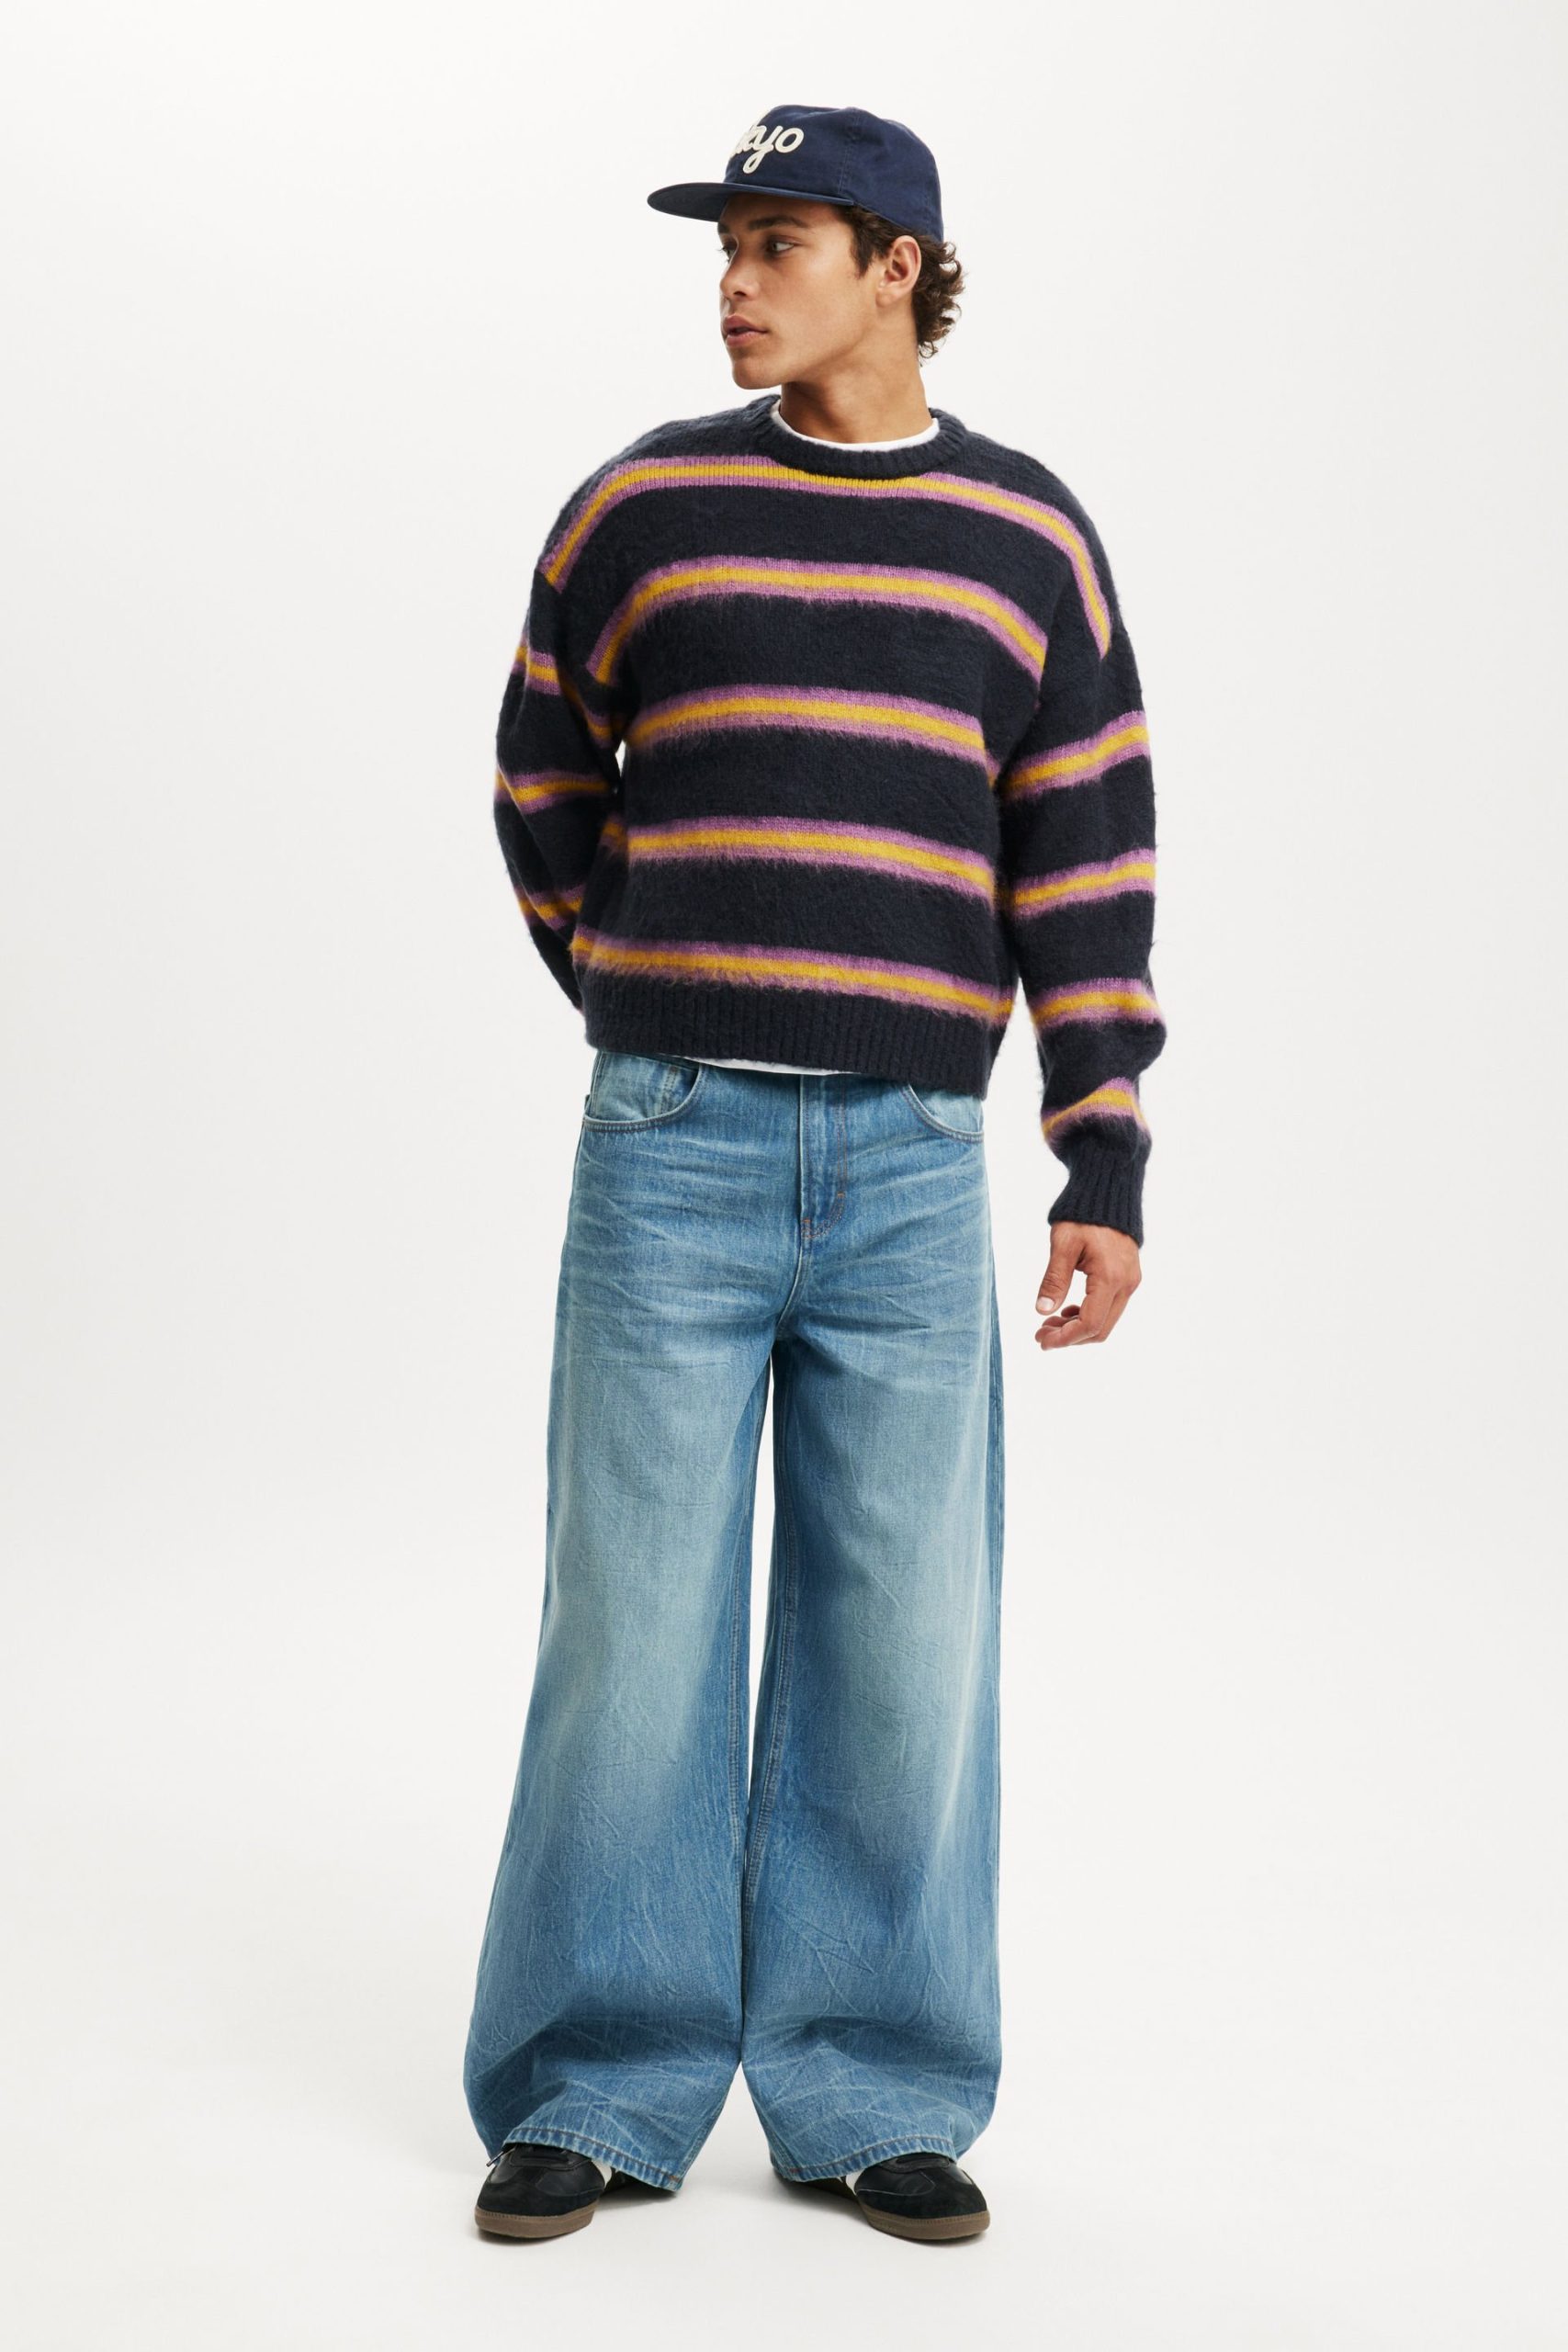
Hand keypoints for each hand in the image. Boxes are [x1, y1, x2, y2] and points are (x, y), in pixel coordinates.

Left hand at [1034, 1222, 1140, 1349]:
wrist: (1108, 1193)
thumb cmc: (1082, 1215)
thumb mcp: (1063, 1245)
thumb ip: (1054, 1279)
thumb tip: (1042, 1311)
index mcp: (1110, 1277)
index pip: (1090, 1324)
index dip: (1065, 1338)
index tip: (1041, 1340)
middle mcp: (1126, 1284)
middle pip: (1100, 1329)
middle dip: (1069, 1337)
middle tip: (1040, 1334)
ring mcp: (1130, 1281)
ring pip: (1106, 1321)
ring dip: (1077, 1328)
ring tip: (1049, 1323)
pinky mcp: (1128, 1277)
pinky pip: (1110, 1307)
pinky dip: (1088, 1315)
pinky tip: (1067, 1310)